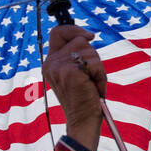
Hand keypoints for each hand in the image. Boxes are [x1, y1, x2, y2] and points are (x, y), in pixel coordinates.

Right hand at [44, 25, 105, 147]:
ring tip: (92, 84)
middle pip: (80, 40)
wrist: (82, 121)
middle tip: (90, 77)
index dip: (74, 29)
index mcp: (50, 62)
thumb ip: (76, 54)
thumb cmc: (84, 98)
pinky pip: (95, 63)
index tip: (89, 36)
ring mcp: (60, 67)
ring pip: (89, 51)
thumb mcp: (77, 72)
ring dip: (97, 67)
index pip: (57, 32)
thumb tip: (88, 35)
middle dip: (92, 57)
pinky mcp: (72, 73)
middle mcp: (51, 63)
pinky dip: (100, 75)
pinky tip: (94, 87)